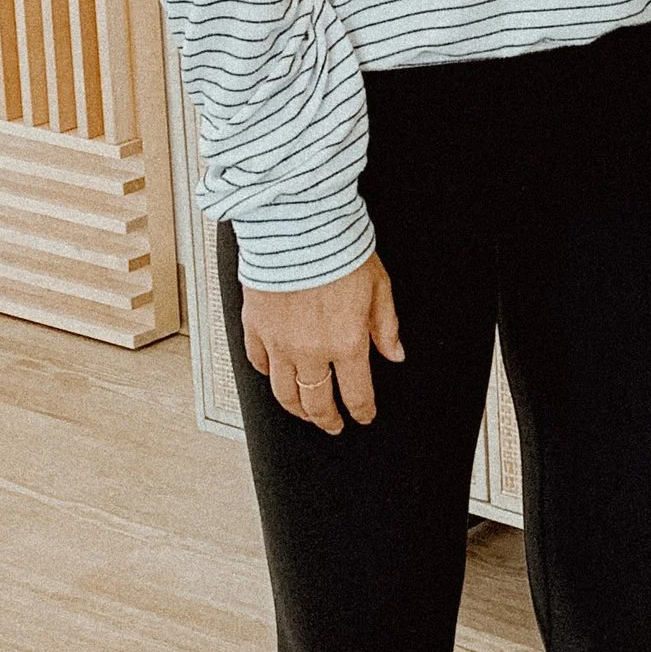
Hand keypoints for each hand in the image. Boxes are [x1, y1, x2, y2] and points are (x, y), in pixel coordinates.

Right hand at [242, 252, 402, 433]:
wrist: (299, 226)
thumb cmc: (340, 249)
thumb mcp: (380, 287)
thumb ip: (386, 327)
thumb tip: (395, 353)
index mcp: (347, 343)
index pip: (356, 394)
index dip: (362, 412)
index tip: (364, 417)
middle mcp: (311, 351)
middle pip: (316, 403)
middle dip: (327, 419)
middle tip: (332, 424)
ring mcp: (279, 343)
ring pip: (284, 392)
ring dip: (296, 408)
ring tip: (305, 413)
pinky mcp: (255, 327)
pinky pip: (259, 363)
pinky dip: (268, 374)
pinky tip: (275, 376)